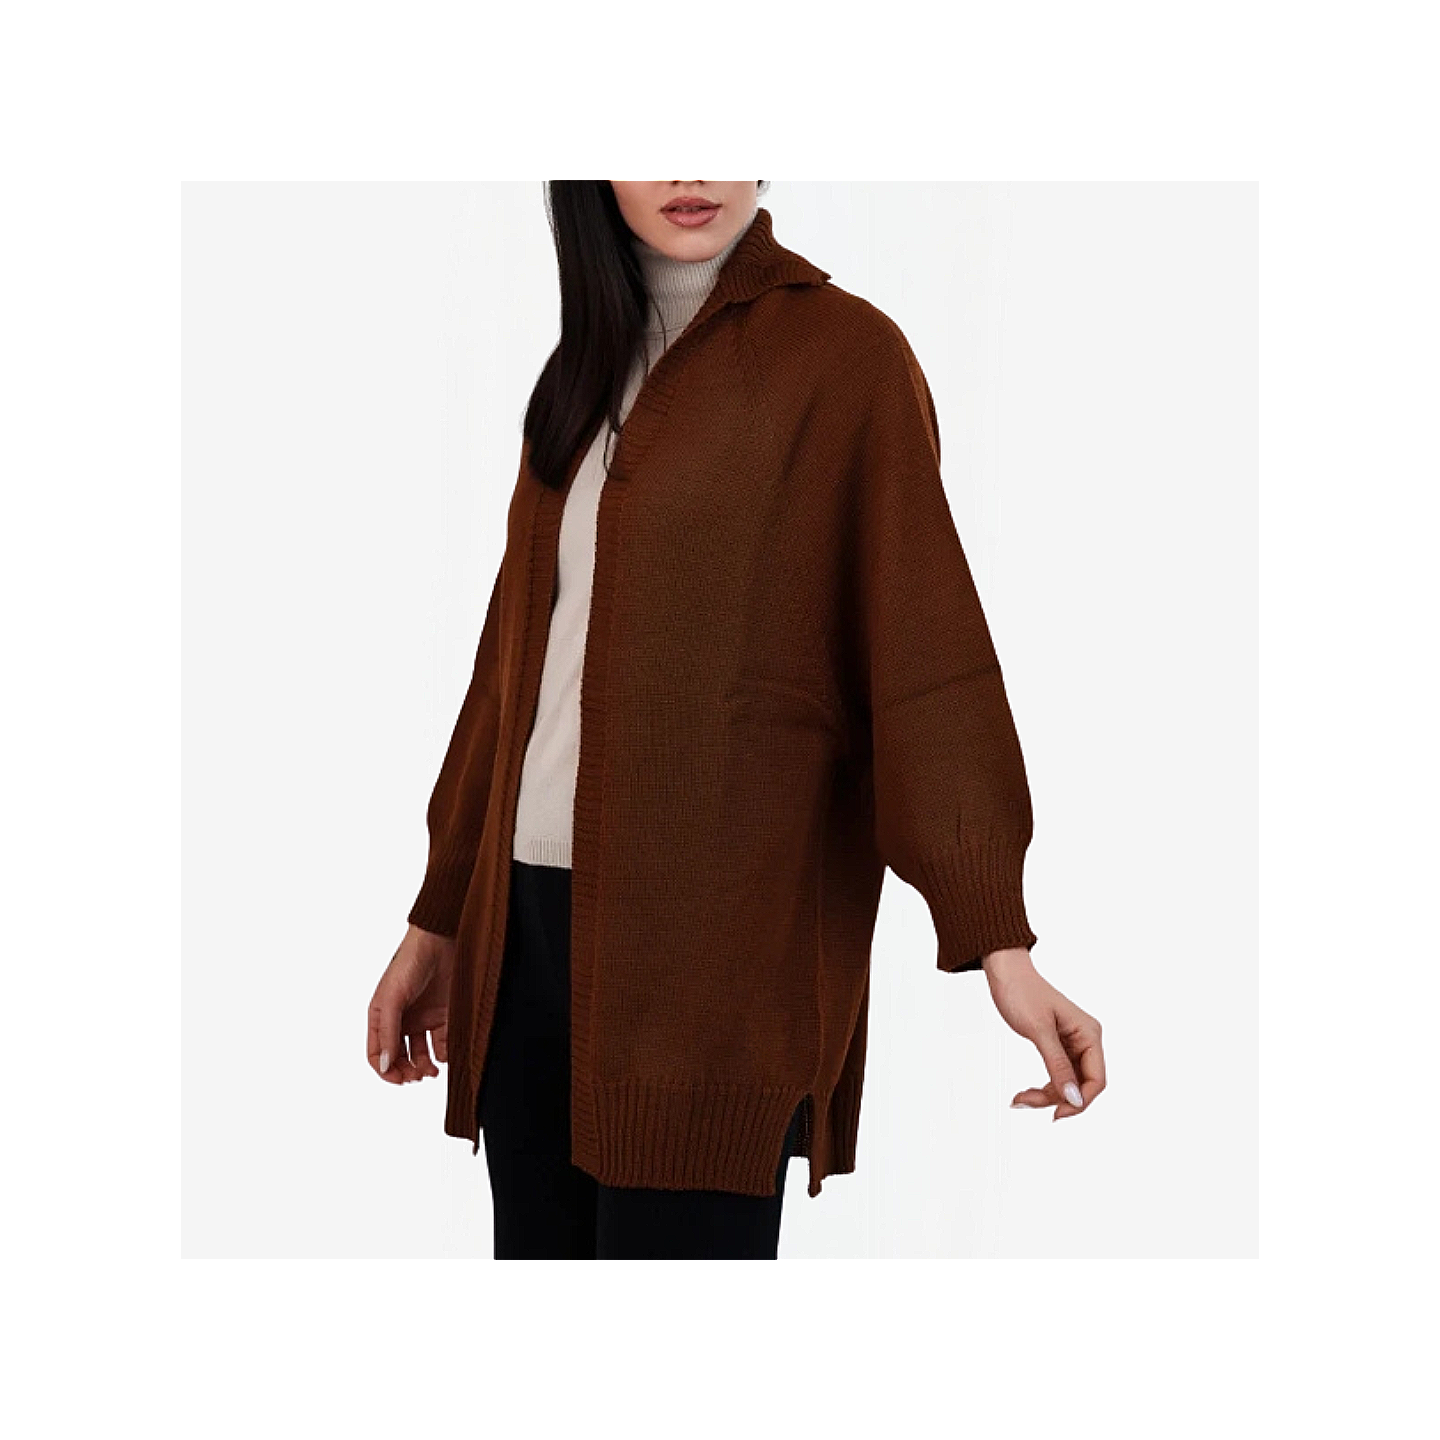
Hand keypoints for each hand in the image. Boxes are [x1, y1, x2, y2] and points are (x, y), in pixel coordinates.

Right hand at [367, 924, 455, 1084]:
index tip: (399, 1079)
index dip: (385, 1070)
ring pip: (420, 1054)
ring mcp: (423, 1018)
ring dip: (423, 1067)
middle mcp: (401, 1020)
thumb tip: (385, 1066)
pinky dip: (444, 1053)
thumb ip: (389, 1032)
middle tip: (417, 1077)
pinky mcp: (443, 1015)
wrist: (441, 940)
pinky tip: (445, 1055)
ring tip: (431, 1071)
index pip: (377, 1053)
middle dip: (406, 1072)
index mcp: (382, 1016)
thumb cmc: (410, 963)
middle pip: (399, 1057)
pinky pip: (442, 1042)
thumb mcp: (393, 999)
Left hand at [981, 947, 1104, 1120]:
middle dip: (1057, 1099)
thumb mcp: (1039, 1030)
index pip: (1097, 1080)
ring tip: (1020, 1099)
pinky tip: (1024, 1093)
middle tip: (1026, 1102)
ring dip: (1046, 1095)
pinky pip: (1057, 1076)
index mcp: (1089, 1033)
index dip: (1081, 1102)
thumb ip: (1057, 1065)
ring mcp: (1072, 1044)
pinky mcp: (1058, 1047)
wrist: (1005, 973)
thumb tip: (1074, 1098)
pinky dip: (1042, 1087)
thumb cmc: (1021, 992)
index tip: (1057, 1114)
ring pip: (1068, 1084)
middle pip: (1082, 1085)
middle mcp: (1085, 1040)